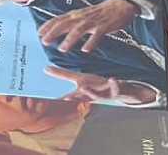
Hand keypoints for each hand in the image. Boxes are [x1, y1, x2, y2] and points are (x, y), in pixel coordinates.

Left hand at [38, 0, 137, 54]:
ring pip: (79, 29)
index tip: (38, 34)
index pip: (59, 19)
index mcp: (77, 14)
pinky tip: (86, 49)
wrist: (120, 5)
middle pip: (65, 23)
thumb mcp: (84, 16)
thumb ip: (72, 22)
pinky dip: (91, 41)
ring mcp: (93, 21)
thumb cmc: (101, 13)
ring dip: (70, 39)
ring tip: (62, 49)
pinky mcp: (104, 26)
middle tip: (44, 42)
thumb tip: (59, 29)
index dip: (48, 26)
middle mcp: (82, 16)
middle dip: (54, 32)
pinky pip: (97, 34)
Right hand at [47, 69, 162, 107]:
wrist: (123, 93)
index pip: (66, 91)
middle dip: (72, 99)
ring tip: (84, 86)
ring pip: (96, 96)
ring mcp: (103, 94)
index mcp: (82, 89)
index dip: (56, 93)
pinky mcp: (115, 92)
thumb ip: (63, 74)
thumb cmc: (100, 85)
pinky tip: (112, 79)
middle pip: (80, 97)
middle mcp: (91, 94)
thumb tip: (45, 69)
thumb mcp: (81, 78)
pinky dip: (113, 84)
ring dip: (91, 93)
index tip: (44, 90)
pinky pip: (114, 88)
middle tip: (63, 99)